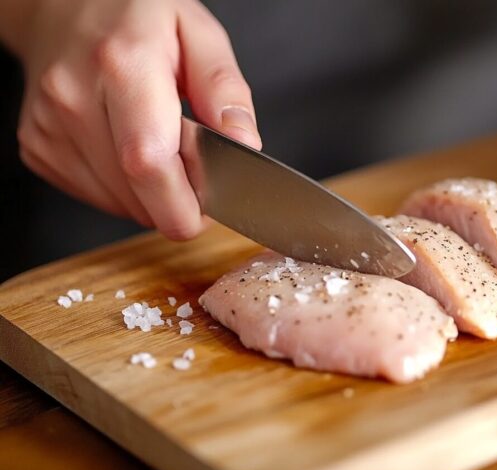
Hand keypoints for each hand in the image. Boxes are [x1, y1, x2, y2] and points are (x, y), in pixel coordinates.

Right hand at [14, 0, 259, 238]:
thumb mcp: (199, 34)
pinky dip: (126, 191)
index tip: (210, 209)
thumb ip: (224, 89)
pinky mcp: (38, 148)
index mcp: (122, 64)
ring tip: (162, 150)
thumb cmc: (138, 19)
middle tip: (197, 178)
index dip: (184, 202)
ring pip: (119, 204)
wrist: (64, 9)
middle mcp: (74, 97)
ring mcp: (49, 127)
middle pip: (135, 192)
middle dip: (177, 203)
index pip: (149, 161)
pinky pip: (96, 197)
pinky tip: (129, 150)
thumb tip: (244, 143)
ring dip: (152, 197)